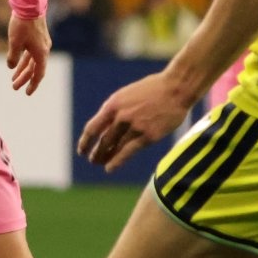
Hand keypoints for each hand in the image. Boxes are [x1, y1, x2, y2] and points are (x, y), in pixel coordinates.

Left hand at [7, 13, 50, 94]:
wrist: (29, 5)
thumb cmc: (22, 24)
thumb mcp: (14, 42)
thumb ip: (13, 57)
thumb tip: (11, 66)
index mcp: (41, 53)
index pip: (38, 74)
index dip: (33, 84)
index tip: (27, 93)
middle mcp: (44, 50)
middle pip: (34, 69)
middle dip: (24, 78)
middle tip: (14, 87)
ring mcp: (41, 43)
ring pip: (32, 61)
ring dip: (23, 70)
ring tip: (13, 78)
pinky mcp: (37, 38)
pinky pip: (31, 53)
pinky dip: (24, 59)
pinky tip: (15, 64)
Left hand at [78, 70, 197, 171]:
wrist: (176, 88)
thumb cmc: (154, 89)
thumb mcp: (128, 95)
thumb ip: (117, 109)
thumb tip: (108, 125)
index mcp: (113, 104)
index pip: (93, 128)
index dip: (85, 142)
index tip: (81, 150)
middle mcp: (121, 116)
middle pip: (103, 141)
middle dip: (96, 152)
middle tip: (93, 160)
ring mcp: (135, 127)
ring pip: (115, 148)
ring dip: (105, 157)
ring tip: (101, 164)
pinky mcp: (148, 136)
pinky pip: (128, 152)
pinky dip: (117, 161)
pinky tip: (110, 168)